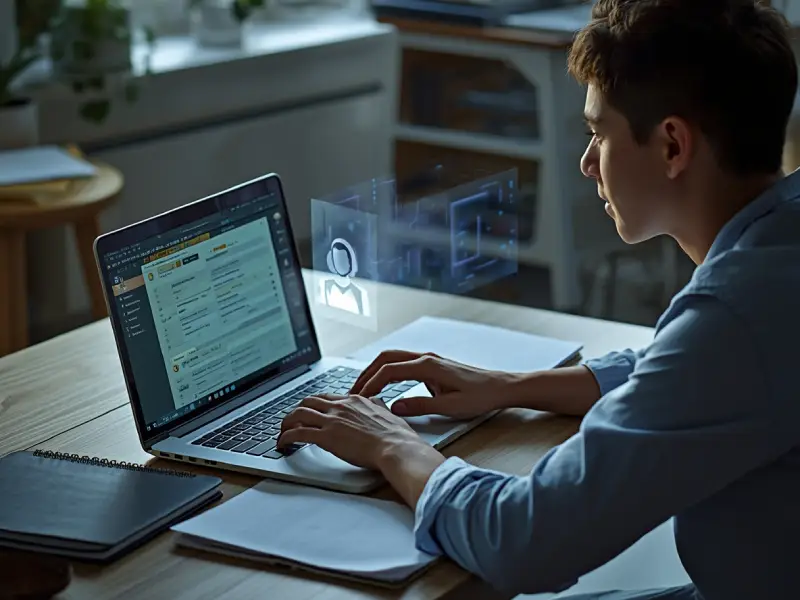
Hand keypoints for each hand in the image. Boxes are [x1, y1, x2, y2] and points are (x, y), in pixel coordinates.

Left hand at [277, 394, 428, 470]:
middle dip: (297, 410)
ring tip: (282, 431)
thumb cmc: (396, 436)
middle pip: (308, 401)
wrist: (396, 447)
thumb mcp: (388, 413)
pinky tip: (283, 443)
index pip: (327, 397)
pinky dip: (286, 437)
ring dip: (286, 422)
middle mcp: (340, 406)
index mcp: (355, 400)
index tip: (310, 412)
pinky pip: (298, 433)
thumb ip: (378, 406)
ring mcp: (332, 420)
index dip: (314, 404)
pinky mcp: (326, 437)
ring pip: (298, 414)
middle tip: (292, 421)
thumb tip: (377, 403)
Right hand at [350, 350, 517, 418]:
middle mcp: (426, 358)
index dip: (371, 384)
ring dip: (376, 371)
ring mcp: (429, 360)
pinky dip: (388, 373)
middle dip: (367, 374)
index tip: (359, 398)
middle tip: (353, 392)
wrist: (501, 387)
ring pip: (393, 359)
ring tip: (364, 389)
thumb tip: (394, 408)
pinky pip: (403, 364)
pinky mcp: (433, 366)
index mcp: (428, 366)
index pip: (389, 370)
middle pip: (386, 358)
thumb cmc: (480, 396)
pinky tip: (385, 387)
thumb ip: (420, 406)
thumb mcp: (450, 407)